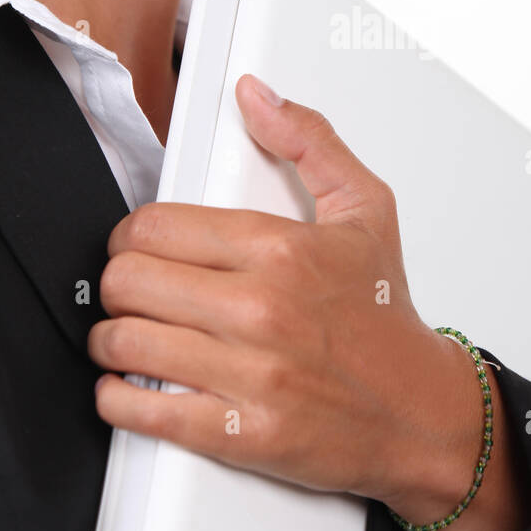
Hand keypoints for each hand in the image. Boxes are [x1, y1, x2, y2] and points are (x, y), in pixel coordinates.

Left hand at [88, 74, 480, 516]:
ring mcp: (249, 374)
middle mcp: (260, 309)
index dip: (131, 235)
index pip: (153, 227)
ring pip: (124, 343)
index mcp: (280, 249)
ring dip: (111, 341)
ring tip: (128, 335)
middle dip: (117, 284)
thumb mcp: (366, 209)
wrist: (419, 412)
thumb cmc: (386, 316)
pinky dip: (118, 398)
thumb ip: (308, 141)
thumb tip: (257, 95)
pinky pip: (141, 411)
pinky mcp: (241, 434)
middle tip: (133, 291)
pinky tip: (130, 386)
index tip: (140, 247)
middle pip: (127, 281)